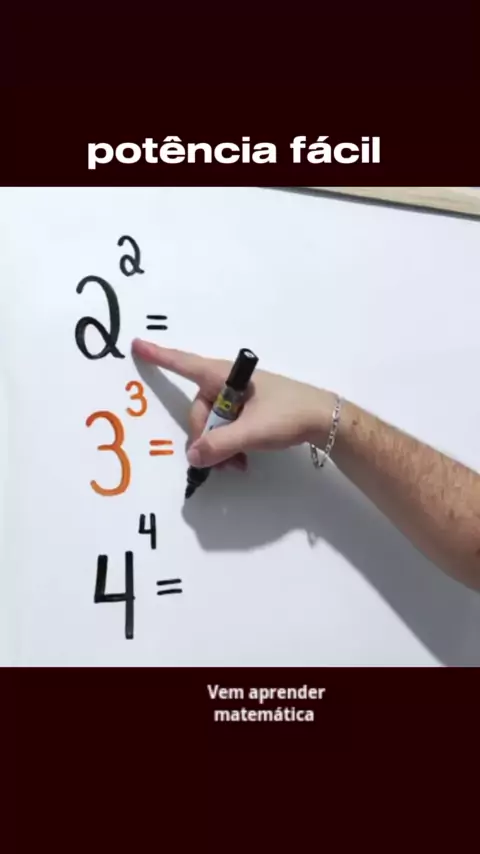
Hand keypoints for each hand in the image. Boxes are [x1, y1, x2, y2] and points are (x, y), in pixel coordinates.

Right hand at [132, 339, 335, 468]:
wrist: (324, 420)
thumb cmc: (289, 414)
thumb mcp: (252, 432)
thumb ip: (219, 445)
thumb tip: (192, 457)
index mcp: (225, 376)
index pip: (185, 365)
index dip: (160, 357)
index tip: (137, 345)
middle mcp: (227, 384)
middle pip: (199, 411)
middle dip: (205, 439)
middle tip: (222, 463)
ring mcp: (239, 398)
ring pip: (213, 425)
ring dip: (219, 447)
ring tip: (236, 465)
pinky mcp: (249, 411)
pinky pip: (226, 428)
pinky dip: (229, 446)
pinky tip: (241, 461)